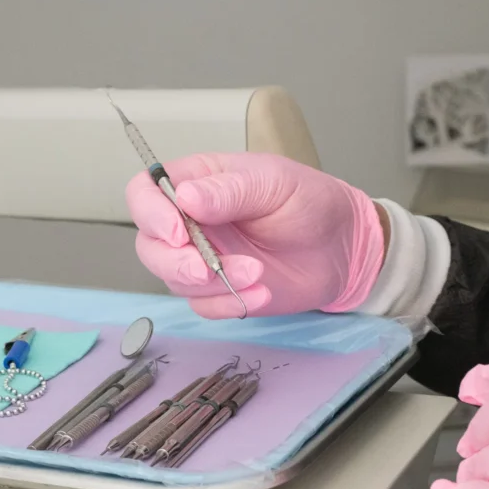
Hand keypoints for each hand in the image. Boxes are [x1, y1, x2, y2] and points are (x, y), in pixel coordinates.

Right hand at [124, 152, 386, 318]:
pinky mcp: (219, 291)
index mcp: (196, 182)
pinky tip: (260, 293)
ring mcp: (200, 258)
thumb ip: (229, 190)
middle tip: (206, 269)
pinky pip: (203, 306)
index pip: (145, 192)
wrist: (343, 246)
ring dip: (212, 284)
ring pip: (174, 280)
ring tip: (257, 273)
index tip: (177, 232)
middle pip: (149, 245)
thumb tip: (186, 197)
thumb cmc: (309, 202)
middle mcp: (189, 221)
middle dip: (174, 262)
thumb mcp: (273, 183)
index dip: (150, 214)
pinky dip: (229, 304)